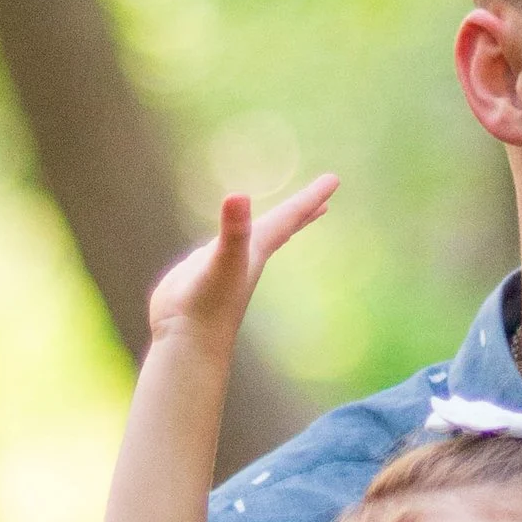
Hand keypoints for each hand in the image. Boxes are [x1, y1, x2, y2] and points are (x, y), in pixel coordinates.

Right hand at [147, 177, 338, 352]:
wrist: (186, 341)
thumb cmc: (209, 305)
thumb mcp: (223, 262)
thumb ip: (233, 231)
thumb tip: (238, 196)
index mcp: (257, 250)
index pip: (290, 218)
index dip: (311, 197)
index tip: (334, 180)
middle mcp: (247, 257)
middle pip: (282, 230)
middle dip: (303, 211)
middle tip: (324, 197)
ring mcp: (227, 266)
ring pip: (257, 240)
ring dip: (274, 228)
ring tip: (287, 219)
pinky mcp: (204, 273)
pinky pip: (228, 249)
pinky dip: (236, 240)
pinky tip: (235, 244)